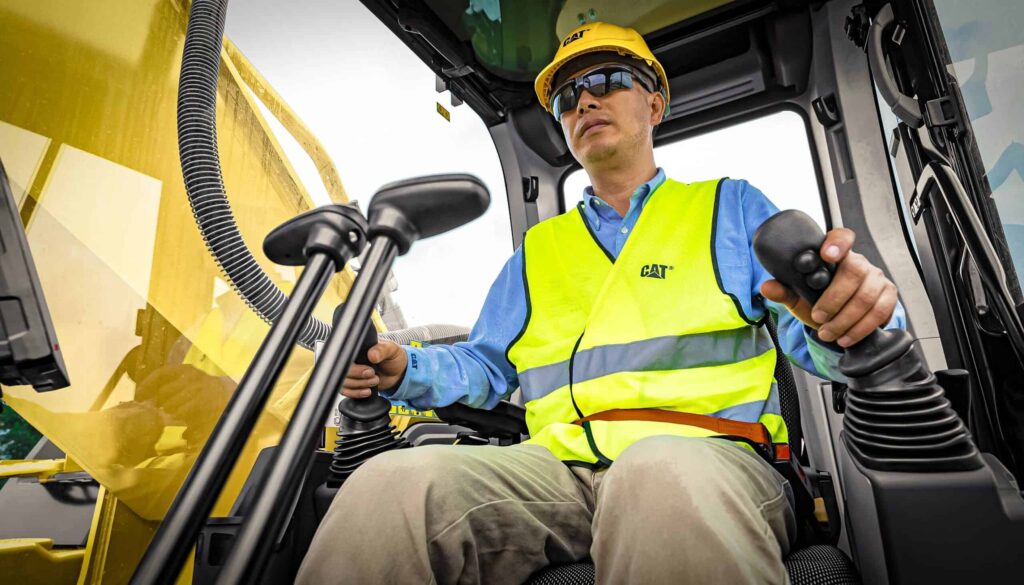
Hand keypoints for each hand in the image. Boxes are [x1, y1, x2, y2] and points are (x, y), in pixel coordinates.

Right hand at [342, 340, 407, 397]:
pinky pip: (346, 391)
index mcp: (357, 349)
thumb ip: (382, 350)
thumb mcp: (391, 349)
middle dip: (358, 377)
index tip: (369, 370)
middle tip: (373, 375)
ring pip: (344, 382)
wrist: (398, 373)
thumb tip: (372, 355)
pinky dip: (356, 393)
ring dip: (360, 385)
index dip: (355, 366)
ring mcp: (351, 373)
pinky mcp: (352, 384)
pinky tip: (367, 391)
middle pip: (343, 371)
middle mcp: (351, 360)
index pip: (346, 357)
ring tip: (375, 381)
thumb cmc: (393, 357)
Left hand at [760, 227, 897, 347]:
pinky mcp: (888, 296)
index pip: (842, 237)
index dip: (837, 243)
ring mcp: (876, 278)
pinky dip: (860, 328)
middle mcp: (859, 263)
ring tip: (827, 332)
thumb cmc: (820, 302)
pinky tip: (845, 336)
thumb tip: (767, 287)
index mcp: (835, 256)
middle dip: (834, 299)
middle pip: (854, 272)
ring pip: (866, 296)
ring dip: (844, 319)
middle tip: (818, 316)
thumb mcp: (799, 297)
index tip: (826, 255)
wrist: (840, 321)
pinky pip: (879, 311)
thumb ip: (784, 291)